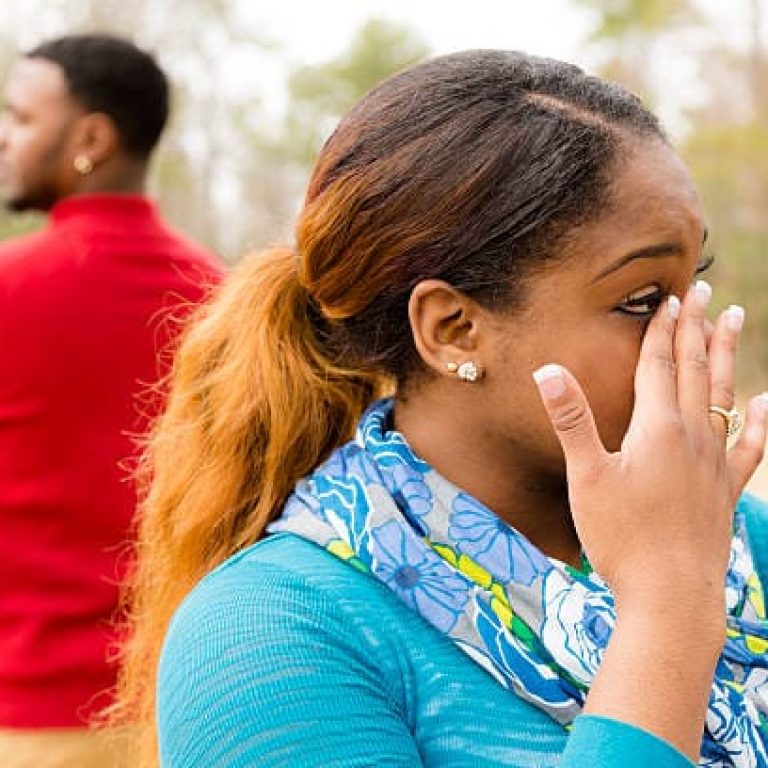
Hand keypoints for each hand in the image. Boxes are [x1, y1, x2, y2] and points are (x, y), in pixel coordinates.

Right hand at [533, 281, 767, 759]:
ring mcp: (714, 463)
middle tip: (703, 291)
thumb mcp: (587, 478)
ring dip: (726, 357)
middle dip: (696, 329)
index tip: (669, 298)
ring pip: (724, 396)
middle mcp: (692, 437)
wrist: (673, 598)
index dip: (661, 331)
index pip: (658, 367)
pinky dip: (759, 421)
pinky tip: (765, 403)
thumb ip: (571, 420)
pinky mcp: (725, 490)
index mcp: (657, 429)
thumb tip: (548, 369)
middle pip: (696, 371)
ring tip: (732, 322)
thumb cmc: (622, 538)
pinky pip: (748, 445)